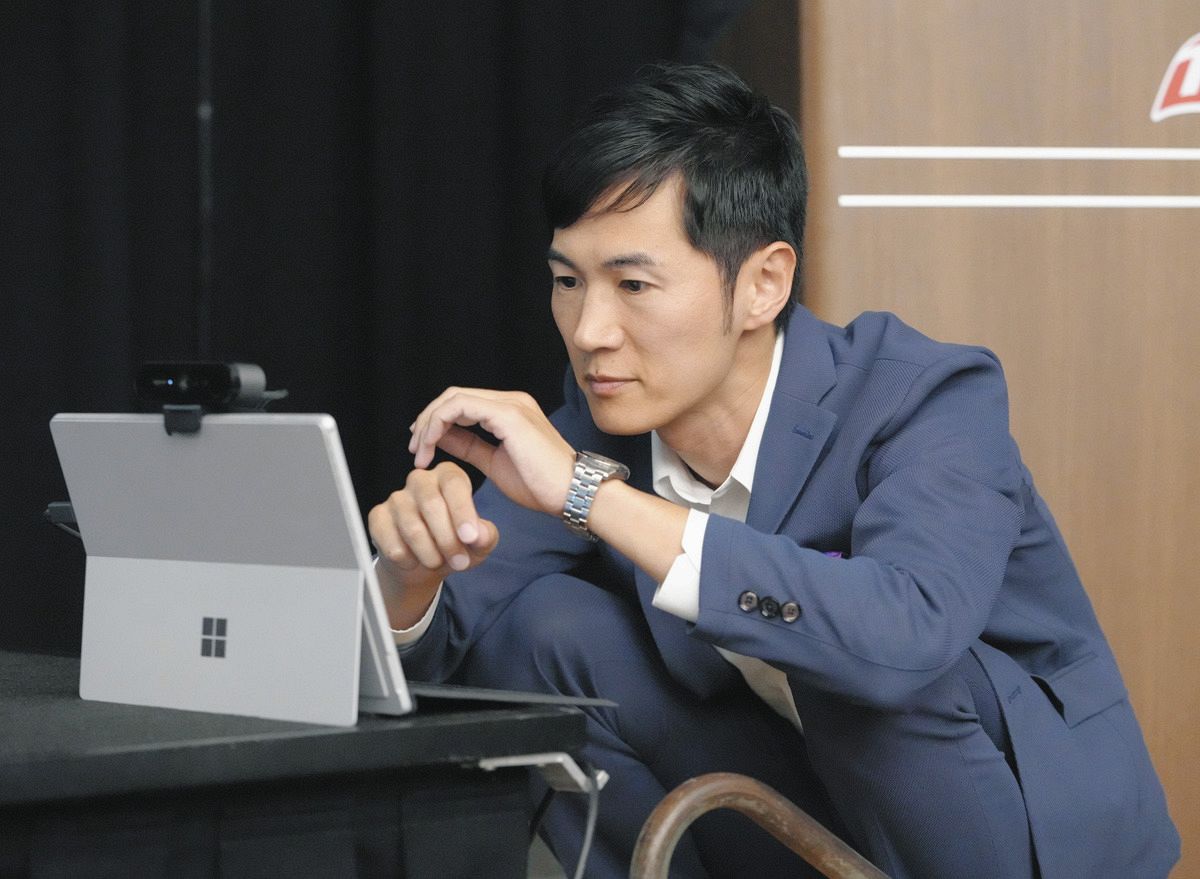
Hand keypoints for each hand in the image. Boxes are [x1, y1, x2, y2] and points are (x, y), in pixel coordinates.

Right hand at [367, 462, 498, 622]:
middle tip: (460, 563)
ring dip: (429, 554)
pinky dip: (407, 560)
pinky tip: (414, 561)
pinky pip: (391, 542)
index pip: (454, 485)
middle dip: (448, 539)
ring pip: (412, 527)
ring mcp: (396, 498)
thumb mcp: (479, 542)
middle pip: (431, 504)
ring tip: (438, 563)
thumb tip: (479, 535)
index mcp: (448, 476)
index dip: (462, 512)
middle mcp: (420, 480)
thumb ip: (485, 536)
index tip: (471, 538)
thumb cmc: (457, 544)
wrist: (426, 563)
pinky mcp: (378, 517)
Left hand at [408, 388, 575, 516]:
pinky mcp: (508, 415)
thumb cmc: (541, 485)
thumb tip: (444, 439)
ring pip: (454, 398)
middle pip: (454, 396)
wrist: (571, 493)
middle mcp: (510, 400)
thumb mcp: (494, 463)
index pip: (462, 403)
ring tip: (419, 453)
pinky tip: (431, 447)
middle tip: (415, 450)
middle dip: (427, 420)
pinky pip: (460, 407)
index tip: (420, 448)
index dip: (436, 421)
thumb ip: (470, 447)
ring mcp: (510, 405)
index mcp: (509, 410)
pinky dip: (439, 425)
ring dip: (429, 423)